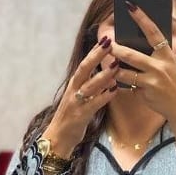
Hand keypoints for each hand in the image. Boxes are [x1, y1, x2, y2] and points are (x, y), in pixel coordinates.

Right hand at [41, 37, 121, 157]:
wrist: (59, 137)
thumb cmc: (75, 115)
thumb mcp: (84, 97)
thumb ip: (95, 85)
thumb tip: (111, 72)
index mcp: (75, 84)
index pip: (85, 63)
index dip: (95, 51)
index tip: (106, 37)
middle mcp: (74, 89)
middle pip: (84, 68)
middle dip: (96, 55)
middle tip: (109, 43)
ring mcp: (76, 102)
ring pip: (89, 85)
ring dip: (103, 75)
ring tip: (116, 66)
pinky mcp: (80, 115)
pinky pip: (93, 104)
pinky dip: (103, 97)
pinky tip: (114, 91)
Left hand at [109, 1, 175, 130]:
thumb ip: (161, 56)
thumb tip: (143, 44)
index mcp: (169, 57)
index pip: (153, 32)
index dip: (141, 18)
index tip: (129, 5)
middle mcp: (161, 68)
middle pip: (130, 54)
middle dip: (115, 49)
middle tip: (105, 43)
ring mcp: (152, 82)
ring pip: (123, 72)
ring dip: (113, 68)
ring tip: (108, 64)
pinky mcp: (146, 94)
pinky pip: (128, 86)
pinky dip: (123, 84)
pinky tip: (120, 84)